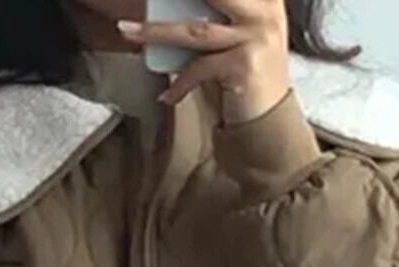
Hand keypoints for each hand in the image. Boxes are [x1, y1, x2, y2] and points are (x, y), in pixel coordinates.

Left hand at [117, 0, 290, 123]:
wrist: (271, 122)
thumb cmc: (249, 80)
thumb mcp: (238, 40)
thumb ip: (216, 19)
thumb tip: (166, 12)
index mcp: (264, 0)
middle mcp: (264, 13)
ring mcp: (256, 38)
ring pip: (195, 31)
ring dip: (155, 31)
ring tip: (127, 30)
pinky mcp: (243, 66)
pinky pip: (199, 69)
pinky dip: (179, 84)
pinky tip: (167, 97)